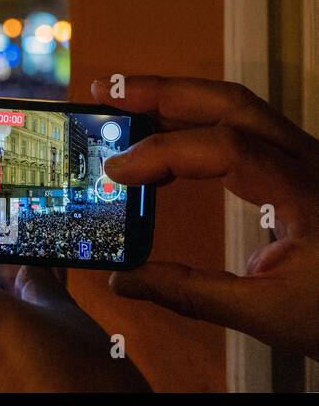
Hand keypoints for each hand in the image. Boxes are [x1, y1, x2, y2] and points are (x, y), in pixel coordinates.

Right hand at [92, 76, 318, 359]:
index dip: (162, 152)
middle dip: (164, 92)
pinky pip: (249, 125)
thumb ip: (194, 294)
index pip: (225, 148)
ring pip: (242, 106)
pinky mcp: (306, 167)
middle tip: (107, 91)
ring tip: (125, 99)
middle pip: (232, 102)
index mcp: (306, 193)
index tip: (116, 172)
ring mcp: (311, 159)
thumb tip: (126, 282)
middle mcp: (311, 162)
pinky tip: (168, 131)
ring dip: (181, 97)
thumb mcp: (271, 315)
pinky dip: (201, 119)